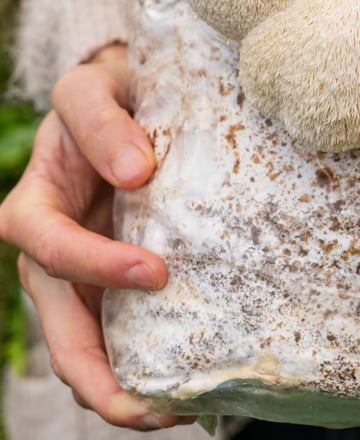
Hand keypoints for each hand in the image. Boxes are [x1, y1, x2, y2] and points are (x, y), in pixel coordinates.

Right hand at [0, 46, 194, 429]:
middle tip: (159, 402)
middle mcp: (50, 251)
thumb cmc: (109, 90)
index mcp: (35, 204)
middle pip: (60, 332)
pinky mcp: (113, 286)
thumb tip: (136, 172)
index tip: (155, 271)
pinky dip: (146, 368)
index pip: (51, 247)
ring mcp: (81, 276)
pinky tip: (187, 387)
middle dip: (102, 377)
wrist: (128, 95)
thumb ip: (104, 122)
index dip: (96, 266)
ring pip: (86, 352)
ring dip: (125, 391)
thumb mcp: (94, 89)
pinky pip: (120, 338)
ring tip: (178, 410)